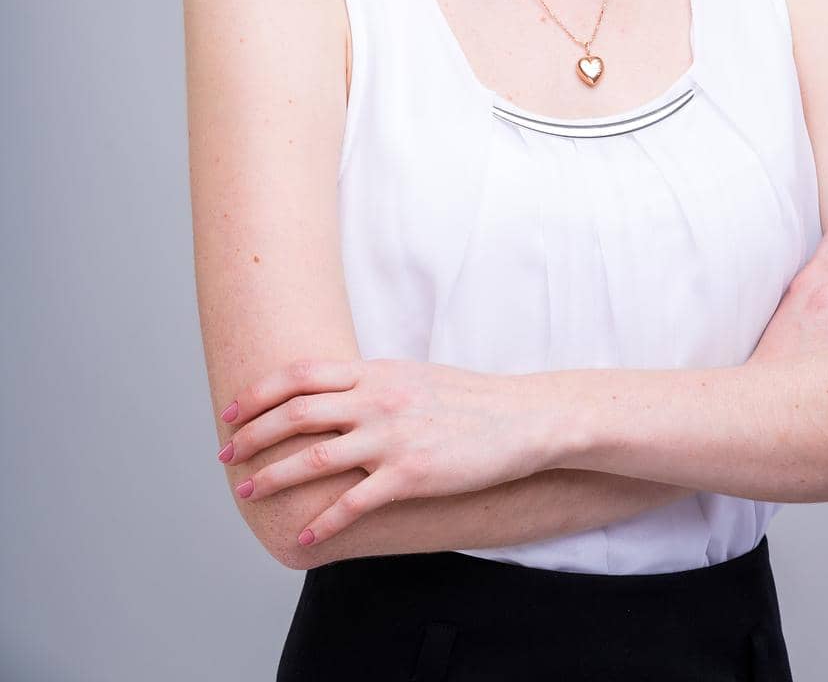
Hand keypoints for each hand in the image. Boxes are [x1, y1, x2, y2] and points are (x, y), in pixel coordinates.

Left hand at [216, 356, 553, 546]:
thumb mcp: (411, 376)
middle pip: (296, 413)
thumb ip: (369, 382)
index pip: (301, 375)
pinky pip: (354, 503)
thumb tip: (328, 392)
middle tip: (226, 454)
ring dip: (274, 477)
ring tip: (249, 493)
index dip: (259, 392)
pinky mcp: (410, 475)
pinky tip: (305, 536)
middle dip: (252, 435)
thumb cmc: (466, 398)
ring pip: (314, 458)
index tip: (233, 411)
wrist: (520, 418)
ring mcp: (392, 437)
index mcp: (375, 371)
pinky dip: (323, 522)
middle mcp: (377, 399)